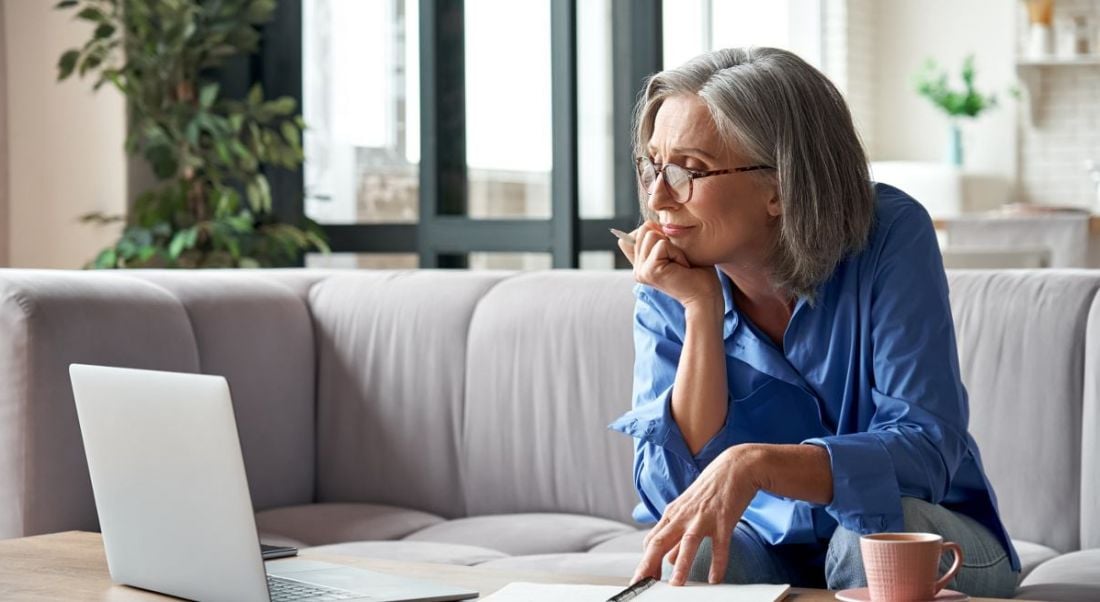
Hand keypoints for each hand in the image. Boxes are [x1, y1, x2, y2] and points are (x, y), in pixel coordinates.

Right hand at [617, 221, 720, 312]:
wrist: (705, 297)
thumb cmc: (697, 273)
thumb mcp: (675, 250)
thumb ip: (658, 239)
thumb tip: (649, 223)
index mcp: (641, 264)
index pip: (636, 233)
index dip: (657, 234)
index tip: (672, 254)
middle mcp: (638, 268)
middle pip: (644, 230)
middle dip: (667, 239)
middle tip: (678, 260)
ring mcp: (641, 270)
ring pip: (651, 234)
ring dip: (673, 246)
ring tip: (680, 264)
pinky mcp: (649, 271)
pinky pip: (661, 245)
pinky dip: (677, 253)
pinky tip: (682, 268)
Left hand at [631, 445, 763, 585]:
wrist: (736, 466)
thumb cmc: (711, 489)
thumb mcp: (688, 510)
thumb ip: (677, 536)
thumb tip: (668, 559)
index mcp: (673, 514)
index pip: (651, 540)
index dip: (645, 561)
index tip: (641, 579)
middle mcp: (684, 516)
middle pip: (660, 542)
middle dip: (649, 565)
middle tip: (642, 584)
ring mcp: (703, 517)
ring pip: (687, 543)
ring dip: (681, 565)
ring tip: (676, 585)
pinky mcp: (724, 519)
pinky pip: (720, 545)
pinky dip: (717, 563)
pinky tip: (715, 578)